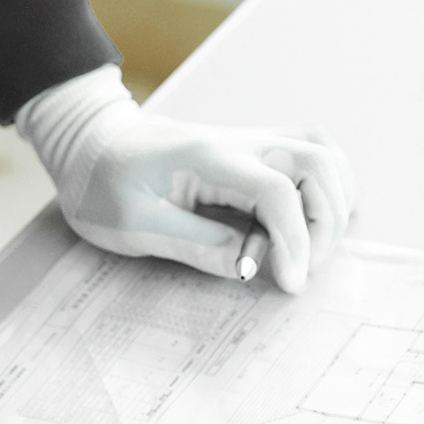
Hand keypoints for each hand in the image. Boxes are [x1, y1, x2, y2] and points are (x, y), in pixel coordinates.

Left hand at [18, 66, 356, 292]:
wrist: (89, 148)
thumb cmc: (102, 186)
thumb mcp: (133, 224)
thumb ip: (193, 244)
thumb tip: (249, 266)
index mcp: (207, 159)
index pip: (275, 191)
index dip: (294, 239)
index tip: (289, 282)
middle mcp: (238, 142)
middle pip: (314, 163)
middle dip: (325, 222)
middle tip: (300, 270)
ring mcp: (248, 141)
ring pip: (321, 152)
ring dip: (334, 200)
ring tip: (312, 248)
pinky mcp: (251, 150)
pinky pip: (310, 152)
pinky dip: (328, 182)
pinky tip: (316, 217)